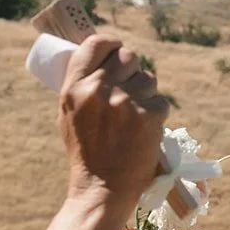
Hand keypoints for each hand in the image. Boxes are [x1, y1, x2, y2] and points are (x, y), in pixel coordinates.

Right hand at [60, 36, 170, 205]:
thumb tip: (100, 56)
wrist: (103, 186)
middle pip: (128, 56)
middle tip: (130, 88)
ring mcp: (125, 102)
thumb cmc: (86, 150)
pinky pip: (161, 100)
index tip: (117, 50)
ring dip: (146, 93)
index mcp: (75, 87)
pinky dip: (157, 112)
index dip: (111, 44)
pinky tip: (145, 128)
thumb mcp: (68, 114)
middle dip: (132, 69)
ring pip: (148, 78)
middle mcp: (99, 89)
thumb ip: (82, 84)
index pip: (96, 43)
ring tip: (134, 116)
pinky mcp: (149, 115)